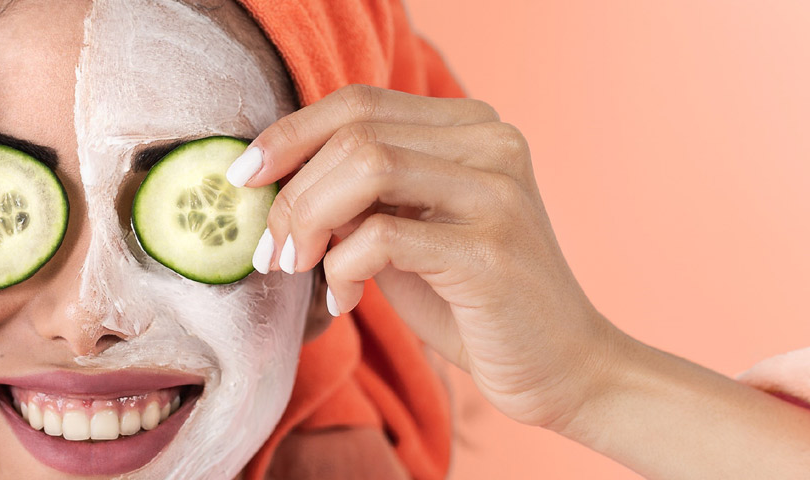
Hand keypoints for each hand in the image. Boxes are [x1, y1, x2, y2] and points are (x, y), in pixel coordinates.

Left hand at [237, 85, 620, 428]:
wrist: (566, 369)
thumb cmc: (475, 304)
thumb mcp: (409, 235)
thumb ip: (359, 199)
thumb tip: (275, 183)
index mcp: (474, 127)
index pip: (360, 102)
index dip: (290, 133)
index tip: (243, 177)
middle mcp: (492, 143)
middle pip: (355, 131)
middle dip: (290, 189)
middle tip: (267, 248)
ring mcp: (496, 192)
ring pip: (364, 167)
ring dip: (307, 220)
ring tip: (294, 267)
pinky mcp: (489, 248)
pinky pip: (381, 236)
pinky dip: (341, 267)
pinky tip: (346, 299)